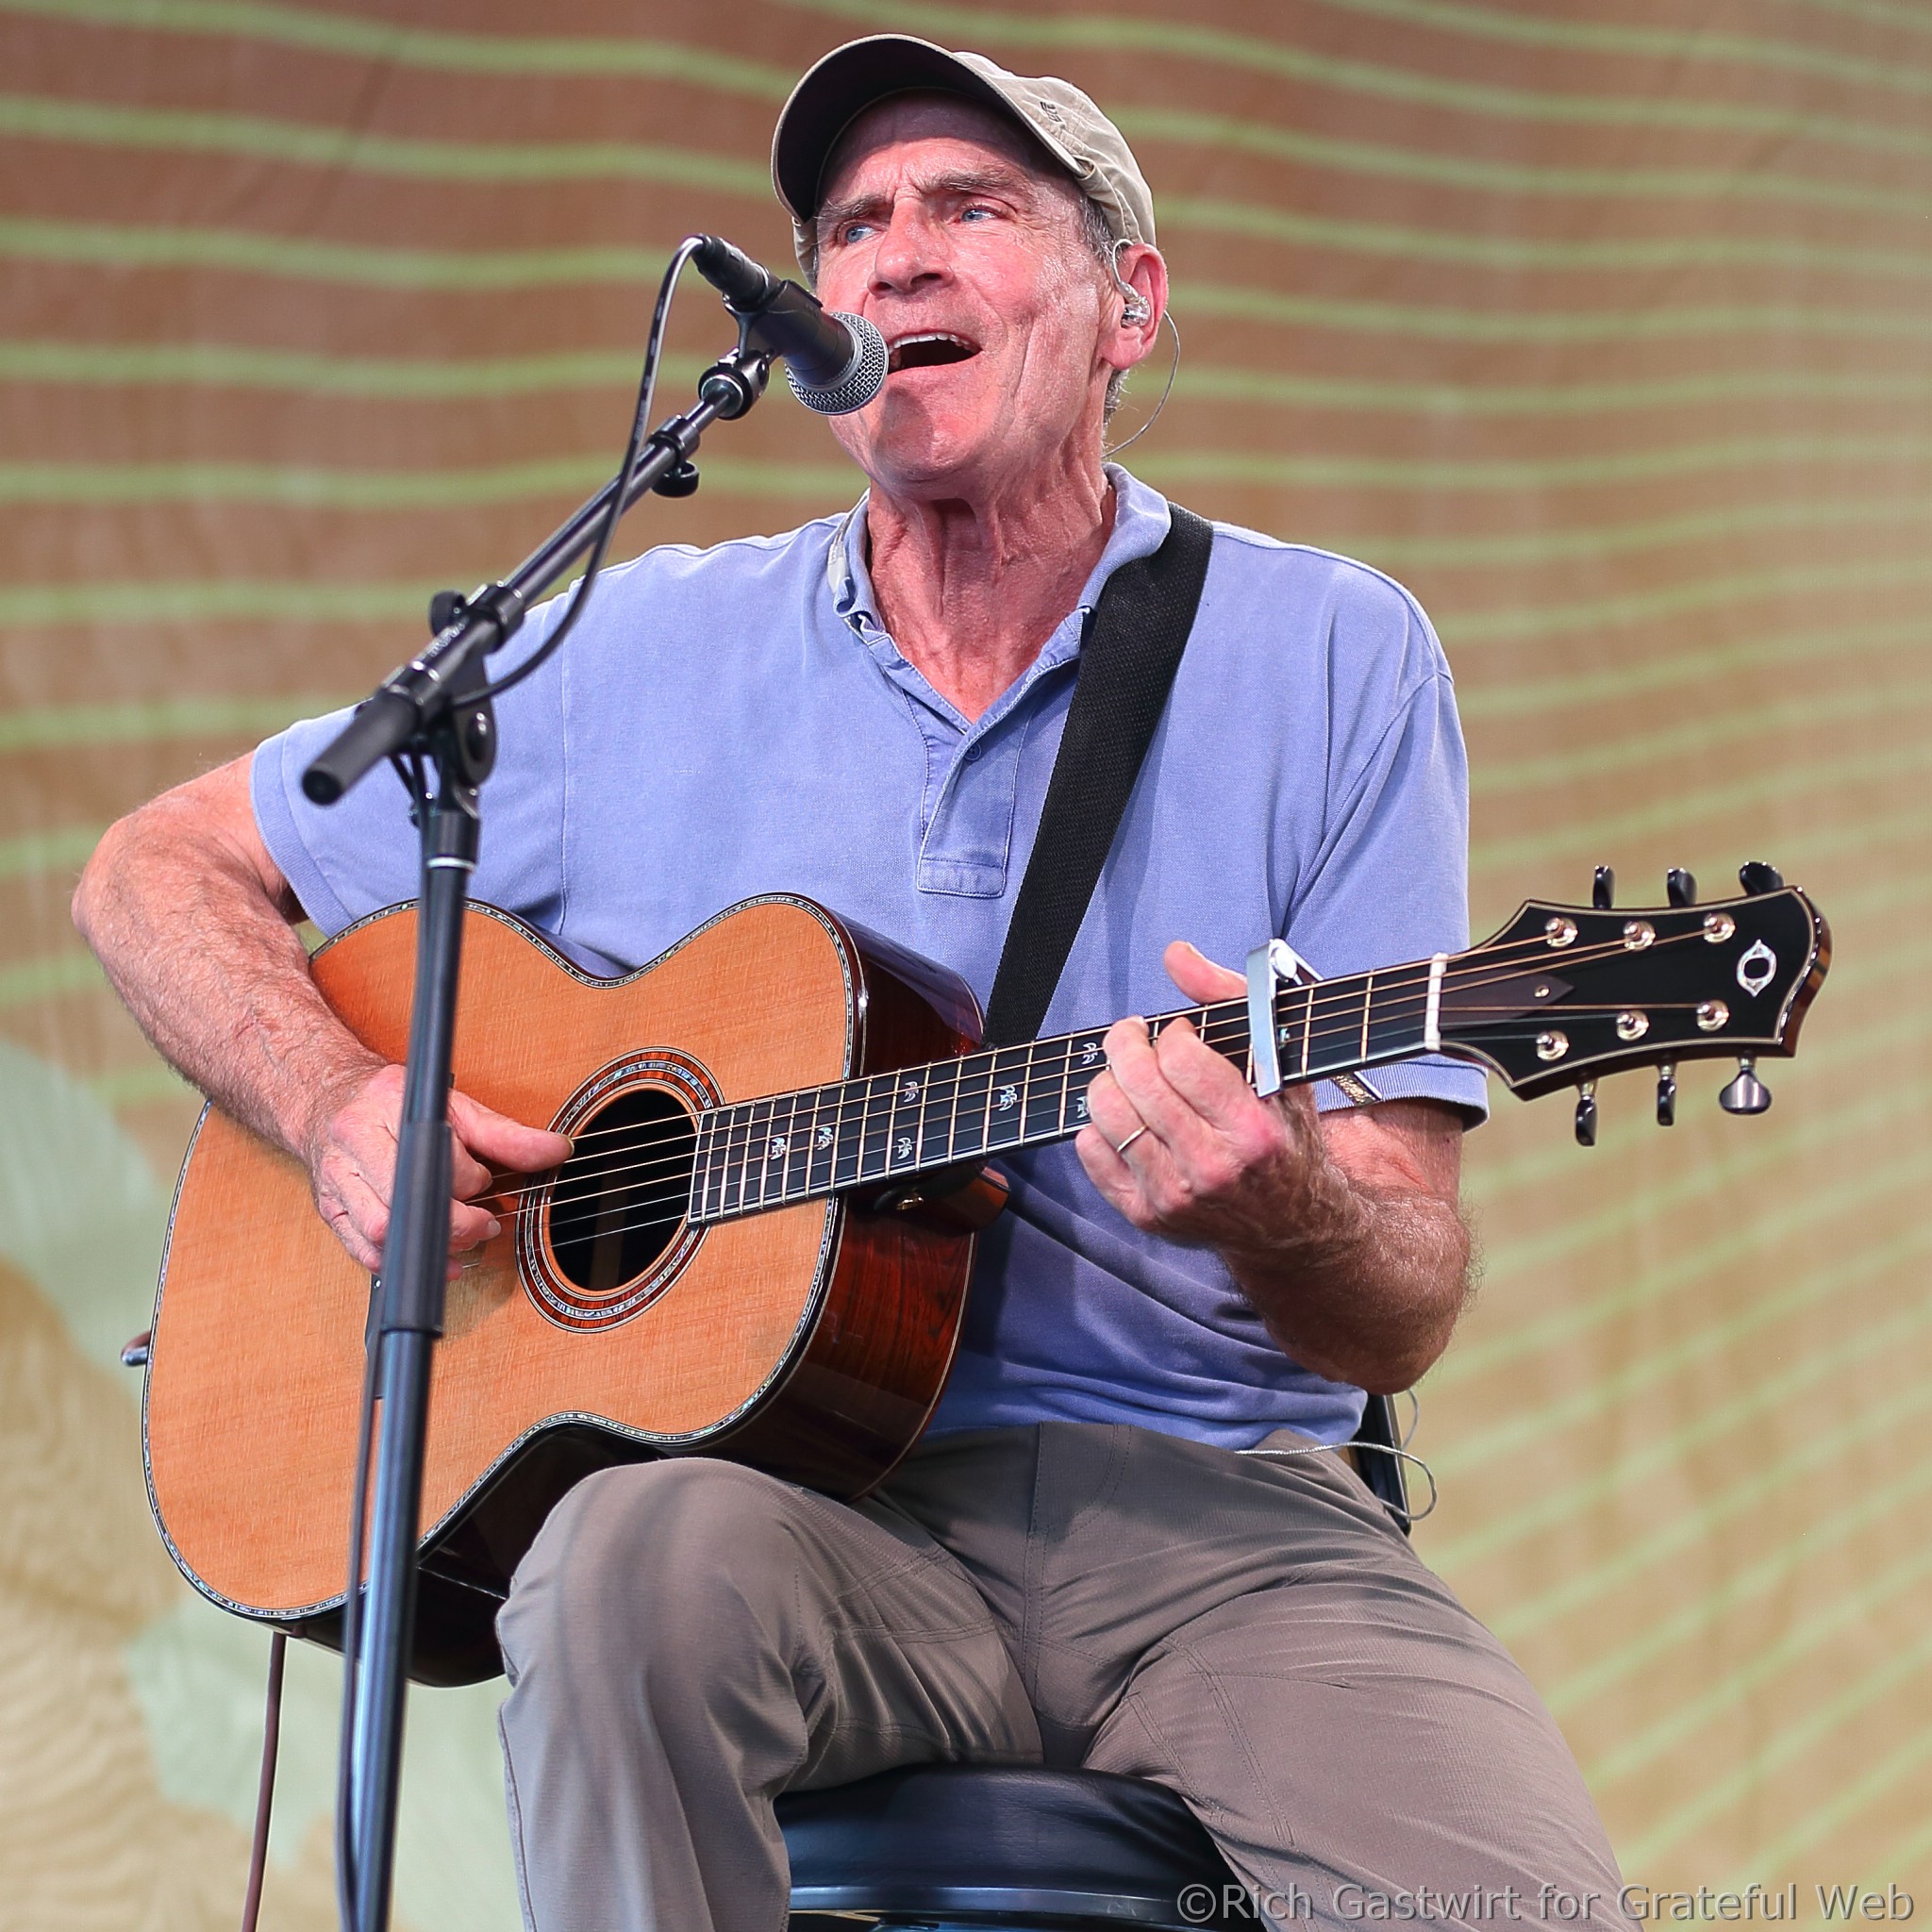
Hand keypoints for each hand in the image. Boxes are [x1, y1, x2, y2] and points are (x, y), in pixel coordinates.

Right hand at [302, 1062, 572, 1274]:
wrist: (327, 1098)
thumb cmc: (392, 1101)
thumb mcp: (453, 1105)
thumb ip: (506, 1133)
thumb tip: (557, 1150)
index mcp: (382, 1108)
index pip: (430, 1156)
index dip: (465, 1177)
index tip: (483, 1180)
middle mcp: (352, 1146)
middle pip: (401, 1203)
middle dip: (453, 1223)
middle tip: (484, 1223)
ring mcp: (336, 1182)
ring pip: (380, 1232)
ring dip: (430, 1247)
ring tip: (463, 1238)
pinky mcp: (330, 1212)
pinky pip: (363, 1253)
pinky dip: (406, 1265)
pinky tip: (435, 1261)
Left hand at [1076, 941, 1350, 1265]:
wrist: (1290, 1222)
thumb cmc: (1284, 1132)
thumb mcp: (1279, 1062)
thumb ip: (1229, 998)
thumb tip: (1176, 955)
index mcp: (1254, 1130)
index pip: (1180, 1059)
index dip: (1172, 1035)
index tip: (1180, 1036)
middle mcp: (1213, 1168)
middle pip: (1136, 1082)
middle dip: (1126, 1043)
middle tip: (1135, 1038)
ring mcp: (1176, 1196)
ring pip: (1105, 1114)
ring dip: (1109, 1081)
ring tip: (1130, 1077)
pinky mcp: (1146, 1215)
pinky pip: (1090, 1150)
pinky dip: (1099, 1124)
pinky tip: (1128, 1117)